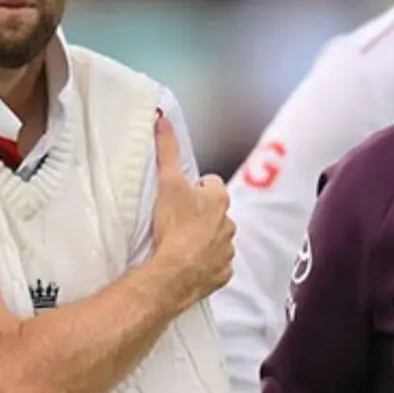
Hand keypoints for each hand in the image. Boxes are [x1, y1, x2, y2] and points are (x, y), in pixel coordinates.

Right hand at [149, 115, 234, 308]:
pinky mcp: (222, 273)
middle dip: (202, 214)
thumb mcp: (168, 181)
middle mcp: (229, 223)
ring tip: (181, 242)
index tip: (183, 193)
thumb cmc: (174, 225)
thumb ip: (167, 149)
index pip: (212, 185)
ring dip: (205, 239)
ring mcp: (227, 250)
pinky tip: (188, 263)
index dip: (197, 187)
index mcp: (219, 200)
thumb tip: (164, 119)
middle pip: (216, 212)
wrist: (174, 272)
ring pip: (218, 238)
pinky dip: (205, 263)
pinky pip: (216, 265)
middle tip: (179, 219)